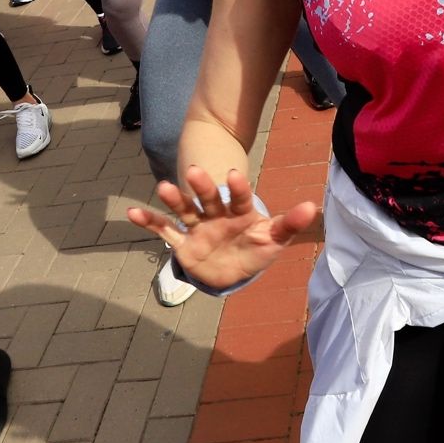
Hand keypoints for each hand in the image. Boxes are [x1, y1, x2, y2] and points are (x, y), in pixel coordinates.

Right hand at [125, 166, 316, 290]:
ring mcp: (198, 228)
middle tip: (194, 170)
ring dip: (175, 199)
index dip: (237, 188)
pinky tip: (131, 212)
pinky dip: (149, 223)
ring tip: (163, 187)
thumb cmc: (255, 250)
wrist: (233, 272)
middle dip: (202, 186)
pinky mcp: (184, 244)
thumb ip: (290, 224)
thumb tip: (312, 207)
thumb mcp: (274, 240)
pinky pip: (165, 232)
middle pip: (208, 199)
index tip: (233, 176)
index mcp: (240, 213)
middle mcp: (216, 215)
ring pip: (185, 211)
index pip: (240, 198)